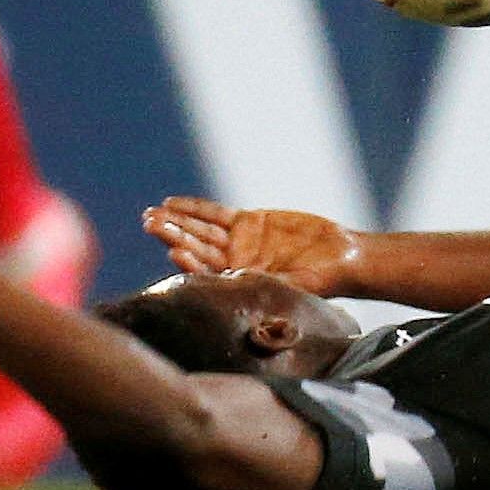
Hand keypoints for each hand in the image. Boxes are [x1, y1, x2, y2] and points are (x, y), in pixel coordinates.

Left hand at [141, 195, 359, 296]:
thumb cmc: (319, 281)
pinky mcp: (249, 222)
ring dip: (176, 221)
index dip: (188, 259)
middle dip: (172, 234)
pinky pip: (215, 214)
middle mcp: (232, 262)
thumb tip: (233, 277)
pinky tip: (173, 204)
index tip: (172, 249)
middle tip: (149, 223)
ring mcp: (238, 241)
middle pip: (195, 246)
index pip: (204, 270)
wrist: (340, 258)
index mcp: (237, 283)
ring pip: (200, 229)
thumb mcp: (291, 286)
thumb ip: (263, 280)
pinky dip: (195, 208)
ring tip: (152, 214)